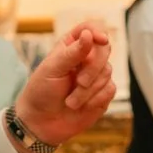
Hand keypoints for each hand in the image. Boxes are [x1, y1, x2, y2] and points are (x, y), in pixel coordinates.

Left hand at [12, 20, 115, 146]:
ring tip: (70, 102)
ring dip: (88, 90)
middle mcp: (86, 58)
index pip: (90, 29)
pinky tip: (82, 106)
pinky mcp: (102, 93)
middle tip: (79, 82)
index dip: (98, 32)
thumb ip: (72, 52)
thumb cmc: (41, 92)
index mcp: (71, 46)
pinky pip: (110, 89)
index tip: (101, 40)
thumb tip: (89, 34)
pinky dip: (96, 99)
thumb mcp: (52, 69)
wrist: (41, 123)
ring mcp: (95, 75)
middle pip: (104, 49)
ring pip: (107, 72)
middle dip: (93, 68)